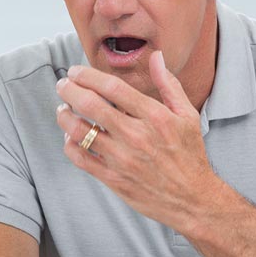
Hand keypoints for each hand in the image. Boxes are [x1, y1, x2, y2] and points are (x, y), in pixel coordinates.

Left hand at [54, 50, 215, 232]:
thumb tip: (157, 57)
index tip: (76, 71)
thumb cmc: (190, 155)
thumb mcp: (187, 116)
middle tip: (62, 85)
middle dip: (69, 90)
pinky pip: (80, 158)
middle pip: (90, 104)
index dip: (88, 75)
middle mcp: (136, 136)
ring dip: (65, 116)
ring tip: (63, 109)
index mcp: (154, 116)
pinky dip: (69, 144)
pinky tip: (70, 136)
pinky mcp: (113, 179)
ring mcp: (122, 159)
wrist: (193, 200)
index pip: (112, 87)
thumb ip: (169, 85)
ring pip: (80, 131)